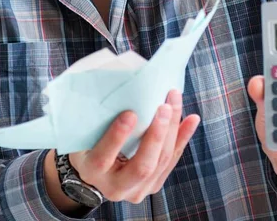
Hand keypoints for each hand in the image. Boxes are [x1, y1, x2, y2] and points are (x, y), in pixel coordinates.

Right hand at [68, 89, 199, 204]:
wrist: (93, 170)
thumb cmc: (87, 140)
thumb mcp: (84, 131)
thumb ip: (98, 117)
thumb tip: (121, 85)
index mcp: (92, 171)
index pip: (104, 156)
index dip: (117, 136)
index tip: (130, 114)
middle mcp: (114, 187)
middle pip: (142, 165)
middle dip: (156, 135)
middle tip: (163, 106)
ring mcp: (136, 190)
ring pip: (161, 161)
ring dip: (173, 130)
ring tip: (175, 102)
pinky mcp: (152, 186)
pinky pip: (171, 161)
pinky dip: (182, 138)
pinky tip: (191, 119)